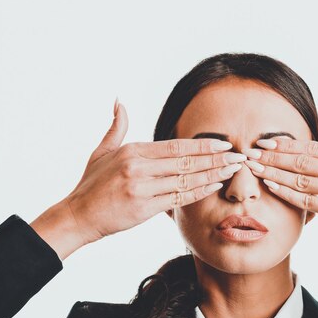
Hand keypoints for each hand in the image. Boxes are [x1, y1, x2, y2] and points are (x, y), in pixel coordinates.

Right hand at [60, 99, 245, 245]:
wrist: (78, 215)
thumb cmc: (91, 185)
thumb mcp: (101, 151)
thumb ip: (116, 127)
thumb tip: (119, 101)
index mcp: (132, 151)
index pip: (175, 146)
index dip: (202, 146)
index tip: (223, 144)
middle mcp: (138, 168)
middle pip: (185, 162)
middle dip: (215, 159)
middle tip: (239, 156)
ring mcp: (141, 189)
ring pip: (185, 180)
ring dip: (213, 175)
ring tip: (233, 170)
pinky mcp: (144, 209)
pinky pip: (178, 199)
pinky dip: (199, 192)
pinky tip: (214, 186)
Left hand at [242, 106, 317, 256]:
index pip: (313, 147)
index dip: (287, 144)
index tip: (266, 142)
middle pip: (302, 162)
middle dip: (273, 157)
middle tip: (250, 154)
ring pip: (301, 180)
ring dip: (274, 174)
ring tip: (254, 169)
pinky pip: (308, 201)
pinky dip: (287, 194)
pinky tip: (271, 187)